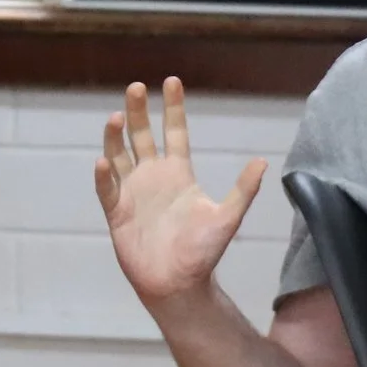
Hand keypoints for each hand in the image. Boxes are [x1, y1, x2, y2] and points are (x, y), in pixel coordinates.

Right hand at [96, 78, 266, 308]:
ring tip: (116, 117)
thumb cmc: (203, 252)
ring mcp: (133, 193)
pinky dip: (104, 176)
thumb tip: (263, 162)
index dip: (172, 108)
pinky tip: (104, 161)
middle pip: (142, 136)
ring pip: (119, 155)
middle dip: (138, 111)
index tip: (171, 81)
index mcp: (178, 173)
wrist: (179, 284)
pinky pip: (107, 189)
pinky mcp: (117, 212)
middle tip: (135, 87)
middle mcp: (153, 177)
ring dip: (115, 137)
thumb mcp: (227, 218)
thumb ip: (243, 190)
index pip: (174, 133)